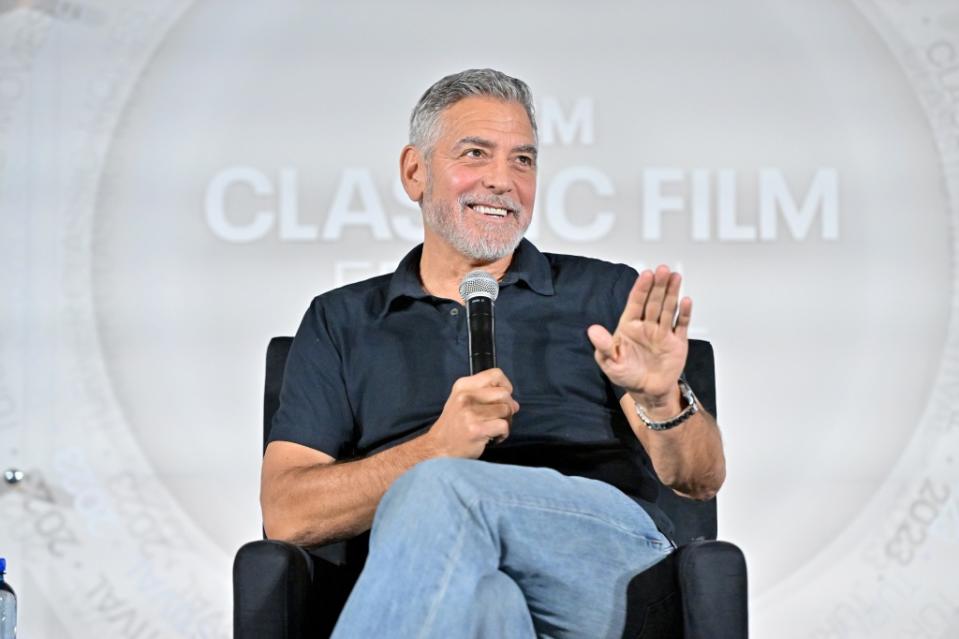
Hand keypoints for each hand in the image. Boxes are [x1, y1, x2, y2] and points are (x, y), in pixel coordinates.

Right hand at [425, 368, 519, 458]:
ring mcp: (470, 413)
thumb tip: (514, 403)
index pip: (495, 374)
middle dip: (508, 407)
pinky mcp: (477, 429)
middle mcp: (466, 396)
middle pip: (504, 393)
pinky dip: (503, 434)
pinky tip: (494, 437)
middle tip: (500, 417)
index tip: (502, 398)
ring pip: (506, 410)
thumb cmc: (454, 425)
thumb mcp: (462, 401)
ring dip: (506, 421)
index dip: (505, 386)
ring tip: (494, 428)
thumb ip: (486, 396)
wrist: (439, 447)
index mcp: (463, 386)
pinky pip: (504, 426)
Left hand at [587, 266, 690, 407]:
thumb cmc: (627, 375)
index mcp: (629, 327)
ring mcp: (663, 333)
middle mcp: (647, 326)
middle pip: (654, 302)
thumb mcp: (610, 362)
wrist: (648, 392)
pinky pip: (681, 325)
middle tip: (663, 270)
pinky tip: (686, 301)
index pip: (635, 303)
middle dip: (658, 286)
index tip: (646, 275)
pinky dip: (684, 314)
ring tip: (676, 277)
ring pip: (668, 309)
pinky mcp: (677, 342)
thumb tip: (592, 330)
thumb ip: (603, 346)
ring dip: (672, 293)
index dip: (641, 289)